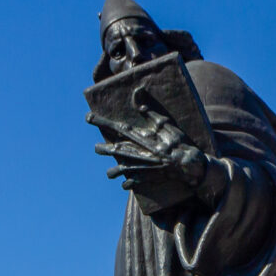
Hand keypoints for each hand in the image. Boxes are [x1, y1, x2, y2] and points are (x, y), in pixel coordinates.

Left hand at [96, 87, 210, 196]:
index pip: (116, 128)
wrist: (187, 165)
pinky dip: (128, 183)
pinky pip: (131, 183)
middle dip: (103, 149)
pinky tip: (126, 183)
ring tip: (110, 172)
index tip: (88, 117)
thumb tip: (137, 92)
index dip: (101, 122)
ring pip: (119, 170)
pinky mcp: (146, 178)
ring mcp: (140, 167)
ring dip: (113, 171)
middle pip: (113, 150)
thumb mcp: (164, 123)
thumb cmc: (177, 142)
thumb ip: (148, 110)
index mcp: (139, 138)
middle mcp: (136, 152)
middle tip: (97, 148)